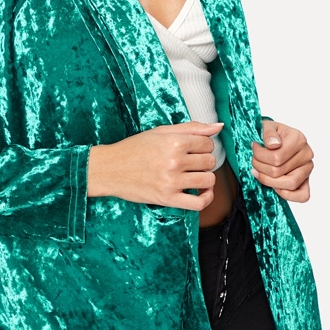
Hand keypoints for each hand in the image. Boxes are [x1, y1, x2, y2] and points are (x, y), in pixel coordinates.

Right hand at [88, 121, 221, 210]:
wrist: (110, 168)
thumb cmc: (134, 148)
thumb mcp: (161, 132)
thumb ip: (192, 128)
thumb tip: (218, 126)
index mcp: (174, 142)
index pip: (208, 143)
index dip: (203, 146)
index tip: (193, 149)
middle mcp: (174, 161)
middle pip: (209, 161)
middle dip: (204, 161)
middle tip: (190, 162)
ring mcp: (171, 181)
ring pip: (208, 180)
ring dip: (205, 178)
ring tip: (194, 175)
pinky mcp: (167, 199)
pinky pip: (199, 203)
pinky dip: (206, 199)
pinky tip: (202, 192)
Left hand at [251, 120, 313, 201]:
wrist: (277, 138)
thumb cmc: (272, 134)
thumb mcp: (267, 126)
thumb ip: (268, 133)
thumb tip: (273, 145)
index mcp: (298, 139)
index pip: (276, 157)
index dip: (259, 156)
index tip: (254, 148)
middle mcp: (306, 154)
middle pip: (279, 172)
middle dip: (260, 168)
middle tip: (254, 161)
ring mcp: (308, 168)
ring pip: (289, 184)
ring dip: (269, 181)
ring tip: (260, 172)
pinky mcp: (307, 180)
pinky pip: (303, 195)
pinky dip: (287, 195)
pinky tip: (274, 186)